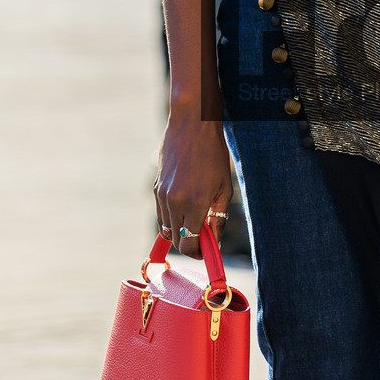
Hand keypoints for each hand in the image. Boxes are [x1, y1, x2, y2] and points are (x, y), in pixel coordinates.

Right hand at [155, 108, 234, 254]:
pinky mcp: (155, 188)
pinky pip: (161, 213)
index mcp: (193, 204)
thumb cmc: (213, 154)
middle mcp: (173, 202)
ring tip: (196, 218)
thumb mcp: (224, 188)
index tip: (205, 252)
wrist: (191, 125)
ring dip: (180, 230)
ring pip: (167, 229)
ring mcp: (161, 196)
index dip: (197, 254)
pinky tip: (186, 204)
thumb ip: (218, 218)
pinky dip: (172, 217)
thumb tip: (215, 242)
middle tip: (204, 238)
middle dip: (190, 244)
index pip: (189, 245)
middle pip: (177, 241)